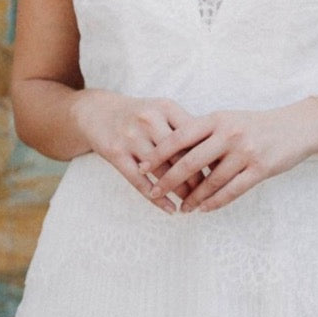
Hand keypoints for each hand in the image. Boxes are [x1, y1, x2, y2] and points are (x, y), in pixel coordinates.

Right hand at [73, 91, 202, 213]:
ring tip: (191, 204)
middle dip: (195, 177)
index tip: (221, 172)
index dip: (208, 155)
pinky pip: (139, 181)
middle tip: (207, 195)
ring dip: (178, 191)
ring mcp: (131, 137)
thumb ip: (185, 127)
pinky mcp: (115, 153)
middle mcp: (148, 120)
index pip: (193, 136)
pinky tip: (169, 209)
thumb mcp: (161, 111)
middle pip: (178, 154)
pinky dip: (156, 198)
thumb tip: (215, 153)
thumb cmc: (139, 114)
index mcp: (166, 107)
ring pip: (160, 170)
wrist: (96, 111)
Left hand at [140, 99, 317, 212]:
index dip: (159, 152)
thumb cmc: (256, 125)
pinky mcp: (259, 169)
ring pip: (210, 180)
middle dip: (169, 179)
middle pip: (191, 160)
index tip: (142, 166)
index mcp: (217, 119)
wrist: (296, 127)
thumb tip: (172, 150)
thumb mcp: (229, 120)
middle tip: (155, 192)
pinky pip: (232, 191)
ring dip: (193, 197)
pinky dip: (215, 202)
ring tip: (182, 208)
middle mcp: (229, 133)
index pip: (180, 136)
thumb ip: (204, 132)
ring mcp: (245, 152)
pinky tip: (204, 209)